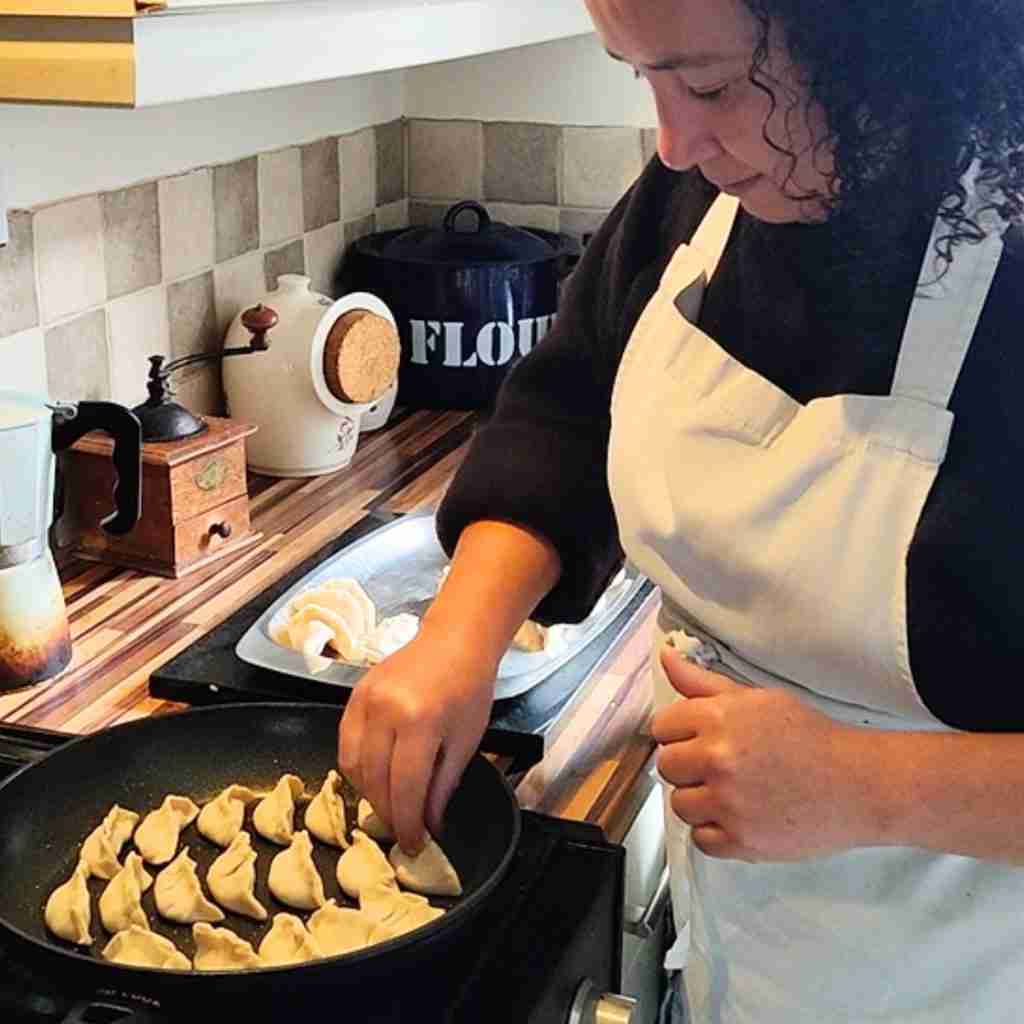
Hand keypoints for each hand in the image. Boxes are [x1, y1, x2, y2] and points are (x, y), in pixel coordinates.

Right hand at [338, 621, 494, 854]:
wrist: (454, 642)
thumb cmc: (469, 689)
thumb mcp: (466, 741)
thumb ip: (443, 785)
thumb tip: (429, 826)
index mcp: (419, 721)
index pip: (405, 788)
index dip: (408, 823)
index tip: (414, 844)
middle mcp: (385, 711)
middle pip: (376, 781)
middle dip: (389, 814)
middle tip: (403, 832)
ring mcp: (364, 701)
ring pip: (354, 767)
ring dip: (370, 795)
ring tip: (391, 808)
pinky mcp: (354, 696)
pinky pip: (345, 745)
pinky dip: (357, 769)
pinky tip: (375, 779)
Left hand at [651, 647, 869, 861]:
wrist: (857, 783)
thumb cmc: (810, 738)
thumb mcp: (757, 699)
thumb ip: (703, 684)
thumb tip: (667, 658)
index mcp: (717, 718)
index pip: (661, 727)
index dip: (678, 733)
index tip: (697, 739)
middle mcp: (717, 759)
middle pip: (667, 767)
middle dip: (688, 766)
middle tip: (720, 766)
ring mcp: (727, 802)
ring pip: (680, 805)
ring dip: (700, 801)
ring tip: (733, 792)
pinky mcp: (741, 840)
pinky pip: (701, 839)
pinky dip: (716, 832)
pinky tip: (740, 816)